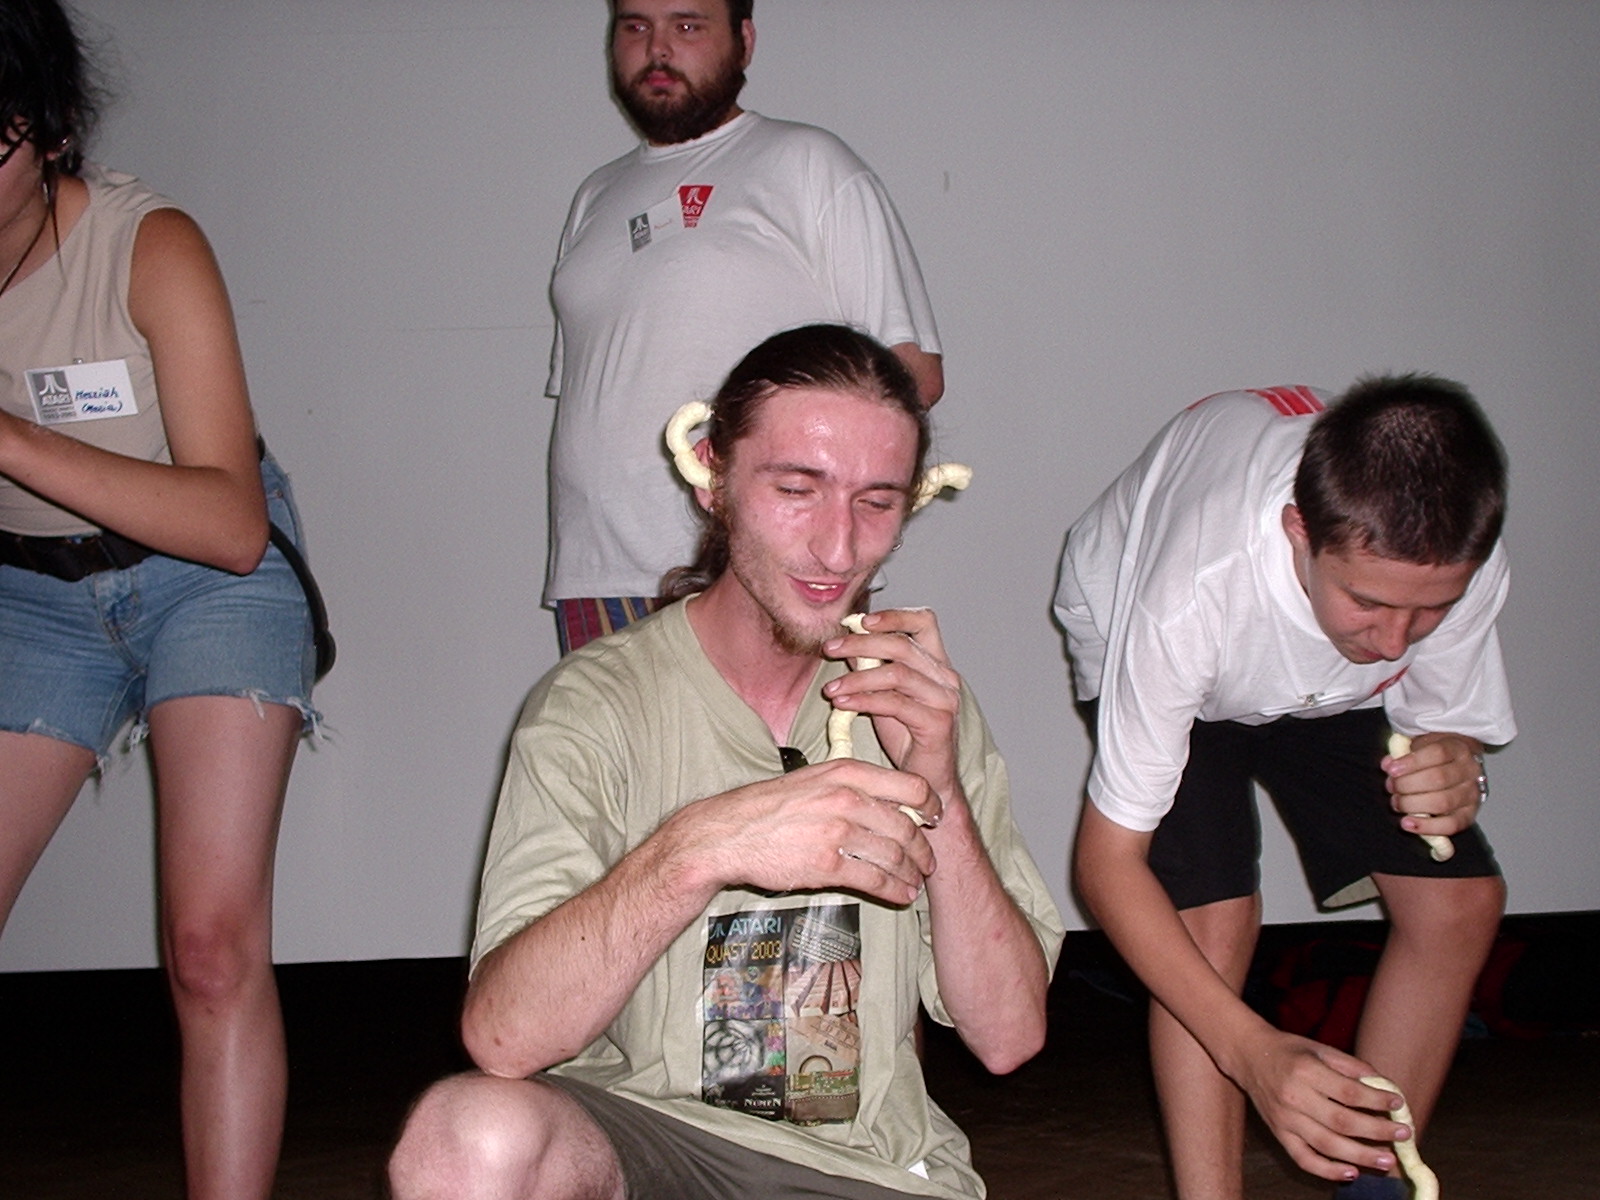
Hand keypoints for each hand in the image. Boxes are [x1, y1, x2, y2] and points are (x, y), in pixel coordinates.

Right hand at [670, 758, 936, 905]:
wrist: (727, 832)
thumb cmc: (770, 807)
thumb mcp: (813, 779)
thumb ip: (852, 786)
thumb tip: (891, 803)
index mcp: (846, 771)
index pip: (910, 784)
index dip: (930, 804)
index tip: (935, 818)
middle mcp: (846, 798)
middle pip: (906, 825)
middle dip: (923, 849)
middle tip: (929, 861)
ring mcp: (836, 831)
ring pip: (894, 855)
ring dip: (912, 873)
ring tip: (916, 882)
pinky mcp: (825, 864)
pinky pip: (875, 879)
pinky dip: (895, 890)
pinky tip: (901, 895)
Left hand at [821, 607, 962, 798]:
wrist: (927, 781)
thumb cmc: (908, 737)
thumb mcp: (886, 695)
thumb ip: (872, 667)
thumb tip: (846, 641)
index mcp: (936, 665)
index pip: (924, 622)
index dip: (893, 616)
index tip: (860, 621)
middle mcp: (945, 678)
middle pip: (902, 644)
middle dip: (860, 643)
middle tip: (829, 649)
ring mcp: (945, 699)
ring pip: (896, 673)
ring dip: (856, 677)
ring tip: (830, 689)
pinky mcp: (937, 722)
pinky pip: (895, 703)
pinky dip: (863, 700)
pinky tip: (841, 703)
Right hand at [1225, 1027, 1412, 1181]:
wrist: (1248, 1055)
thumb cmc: (1289, 1050)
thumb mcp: (1319, 1049)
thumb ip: (1351, 1066)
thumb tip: (1385, 1086)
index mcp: (1306, 1071)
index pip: (1348, 1092)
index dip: (1376, 1100)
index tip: (1398, 1103)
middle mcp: (1294, 1097)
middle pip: (1342, 1122)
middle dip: (1377, 1131)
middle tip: (1404, 1134)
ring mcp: (1285, 1119)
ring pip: (1327, 1145)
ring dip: (1361, 1156)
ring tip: (1387, 1160)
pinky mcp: (1279, 1134)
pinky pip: (1304, 1159)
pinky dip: (1328, 1171)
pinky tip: (1351, 1173)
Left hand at [1384, 731, 1485, 836]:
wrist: (1459, 765)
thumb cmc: (1434, 755)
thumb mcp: (1421, 744)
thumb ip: (1403, 752)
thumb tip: (1388, 765)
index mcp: (1458, 748)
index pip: (1437, 753)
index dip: (1412, 762)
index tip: (1391, 769)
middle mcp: (1470, 771)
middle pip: (1438, 779)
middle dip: (1407, 785)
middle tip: (1392, 787)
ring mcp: (1472, 794)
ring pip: (1443, 802)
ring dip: (1412, 805)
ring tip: (1397, 803)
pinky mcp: (1469, 815)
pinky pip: (1451, 825)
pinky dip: (1427, 827)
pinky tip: (1408, 823)